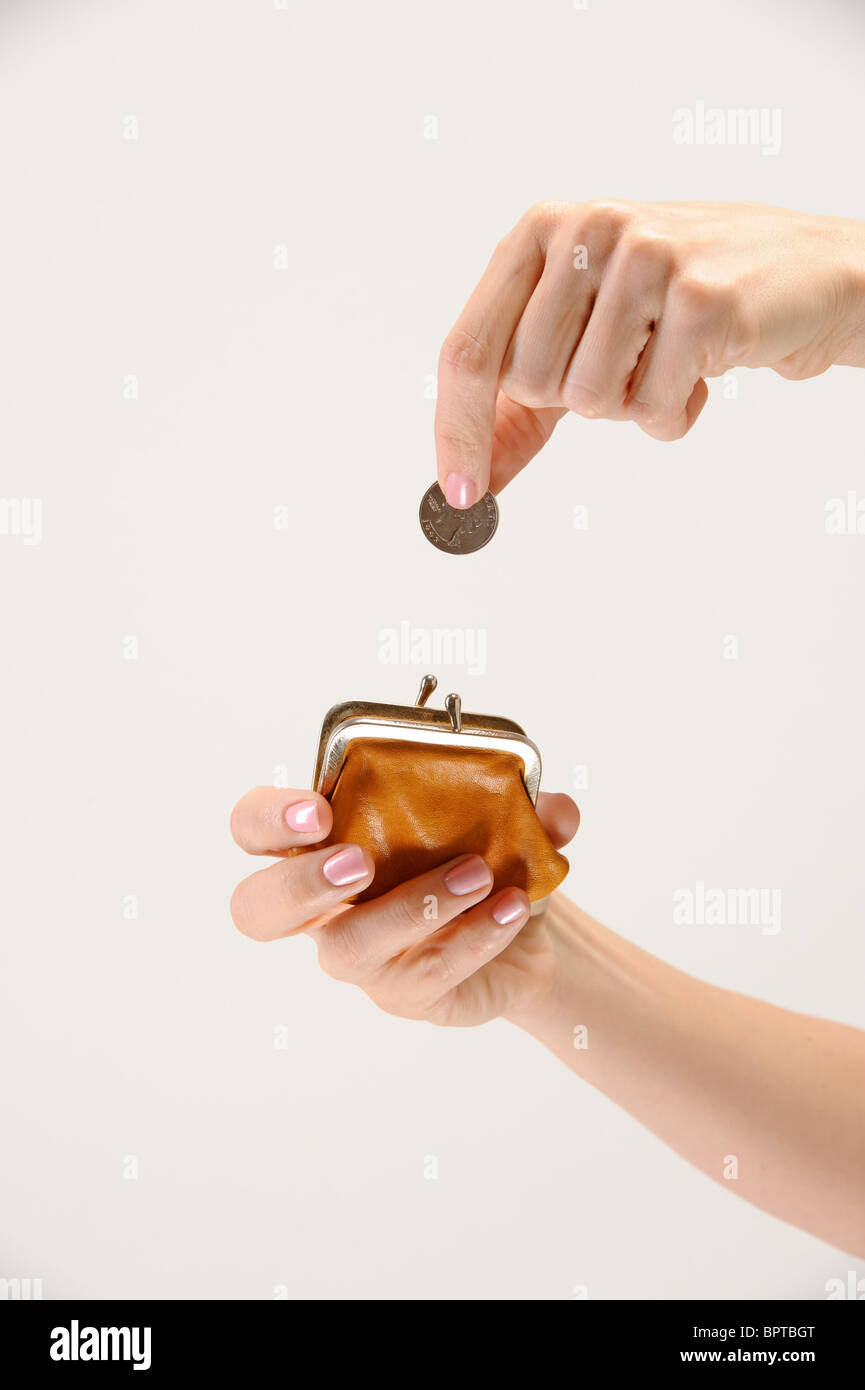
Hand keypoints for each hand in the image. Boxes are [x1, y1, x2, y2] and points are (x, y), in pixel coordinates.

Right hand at [229, 786, 579, 1025]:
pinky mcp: (400, 995)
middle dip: (300, 883)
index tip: (319, 810)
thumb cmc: (478, 845)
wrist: (524, 913)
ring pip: (349, 946)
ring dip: (414, 905)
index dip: (270, 820)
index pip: (254, 826)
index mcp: (322, 838)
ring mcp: (357, 955)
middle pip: (258, 908)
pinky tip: (511, 908)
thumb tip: (556, 807)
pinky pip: (424, 973)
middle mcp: (322, 903)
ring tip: (479, 873)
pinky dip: (473, 935)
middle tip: (359, 863)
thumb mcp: (500, 811)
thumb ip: (525, 802)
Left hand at [436, 199, 864, 504]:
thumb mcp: (585, 337)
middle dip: (576, 398)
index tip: (458, 492)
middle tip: (627, 359)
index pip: (471, 348)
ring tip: (668, 356)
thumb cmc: (680, 305)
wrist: (805, 274)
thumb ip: (519, 405)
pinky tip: (703, 367)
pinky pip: (651, 410)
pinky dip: (674, 413)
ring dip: (631, 404)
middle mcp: (585, 229)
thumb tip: (467, 479)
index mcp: (541, 231)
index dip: (457, 429)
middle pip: (530, 384)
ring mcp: (644, 256)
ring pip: (588, 401)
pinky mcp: (699, 298)